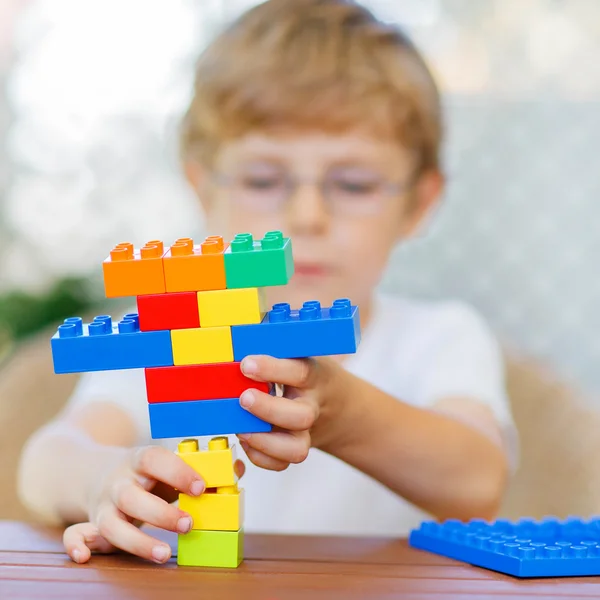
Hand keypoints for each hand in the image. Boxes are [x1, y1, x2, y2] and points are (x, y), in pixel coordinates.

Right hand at [63, 445, 243, 563]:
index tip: (202, 487)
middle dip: (160, 512)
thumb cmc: (146, 473)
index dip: (178, 471)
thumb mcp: (168, 466)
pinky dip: (77, 545)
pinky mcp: (90, 523)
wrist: (94, 471)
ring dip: (135, 539)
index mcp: (140, 459)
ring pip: (110, 523)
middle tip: (188, 523)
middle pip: (132, 496)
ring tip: (162, 552)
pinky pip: (74, 534)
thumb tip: (236, 468)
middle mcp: (119, 481)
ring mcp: (103, 504)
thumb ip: (199, 469)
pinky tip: (85, 557)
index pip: (155, 458)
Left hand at [237, 355, 345, 470]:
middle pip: (301, 417)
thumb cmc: (305, 374)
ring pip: (296, 450)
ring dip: (264, 442)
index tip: (246, 364)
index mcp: (314, 377)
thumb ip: (275, 353)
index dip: (272, 369)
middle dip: (268, 410)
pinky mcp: (296, 449)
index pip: (300, 373)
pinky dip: (261, 457)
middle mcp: (312, 407)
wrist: (335, 403)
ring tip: (241, 428)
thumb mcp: (299, 356)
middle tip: (243, 398)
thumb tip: (236, 348)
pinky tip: (246, 439)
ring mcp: (306, 433)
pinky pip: (281, 464)